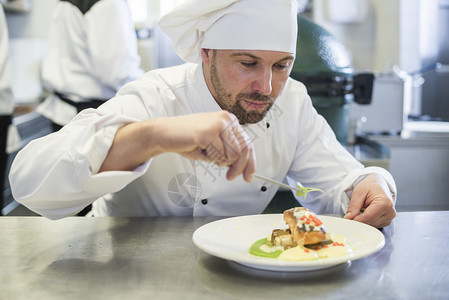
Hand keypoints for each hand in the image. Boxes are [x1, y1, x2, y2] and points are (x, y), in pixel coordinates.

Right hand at [101, 111, 255, 182]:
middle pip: (243, 151)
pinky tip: (199, 149)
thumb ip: (229, 150)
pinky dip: (209, 159)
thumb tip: (244, 166)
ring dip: (219, 161)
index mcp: (229, 120)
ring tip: (206, 152)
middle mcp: (226, 119)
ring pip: (232, 155)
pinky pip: (218, 156)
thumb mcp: (214, 144)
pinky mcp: (208, 133)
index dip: (250, 163)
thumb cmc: (188, 138)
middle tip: (229, 176)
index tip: (248, 176)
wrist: (164, 133)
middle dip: (237, 168)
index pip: (248, 143)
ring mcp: (218, 125)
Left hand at [344, 174, 395, 227]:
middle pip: (369, 223)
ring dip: (362, 221)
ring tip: (360, 210)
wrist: (378, 185)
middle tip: (349, 215)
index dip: (355, 220)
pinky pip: (373, 225)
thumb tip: (348, 218)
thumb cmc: (370, 187)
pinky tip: (365, 213)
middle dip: (358, 220)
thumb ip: (354, 206)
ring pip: (371, 226)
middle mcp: (390, 212)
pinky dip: (367, 221)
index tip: (347, 220)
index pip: (368, 217)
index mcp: (384, 203)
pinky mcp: (386, 222)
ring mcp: (389, 218)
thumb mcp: (359, 192)